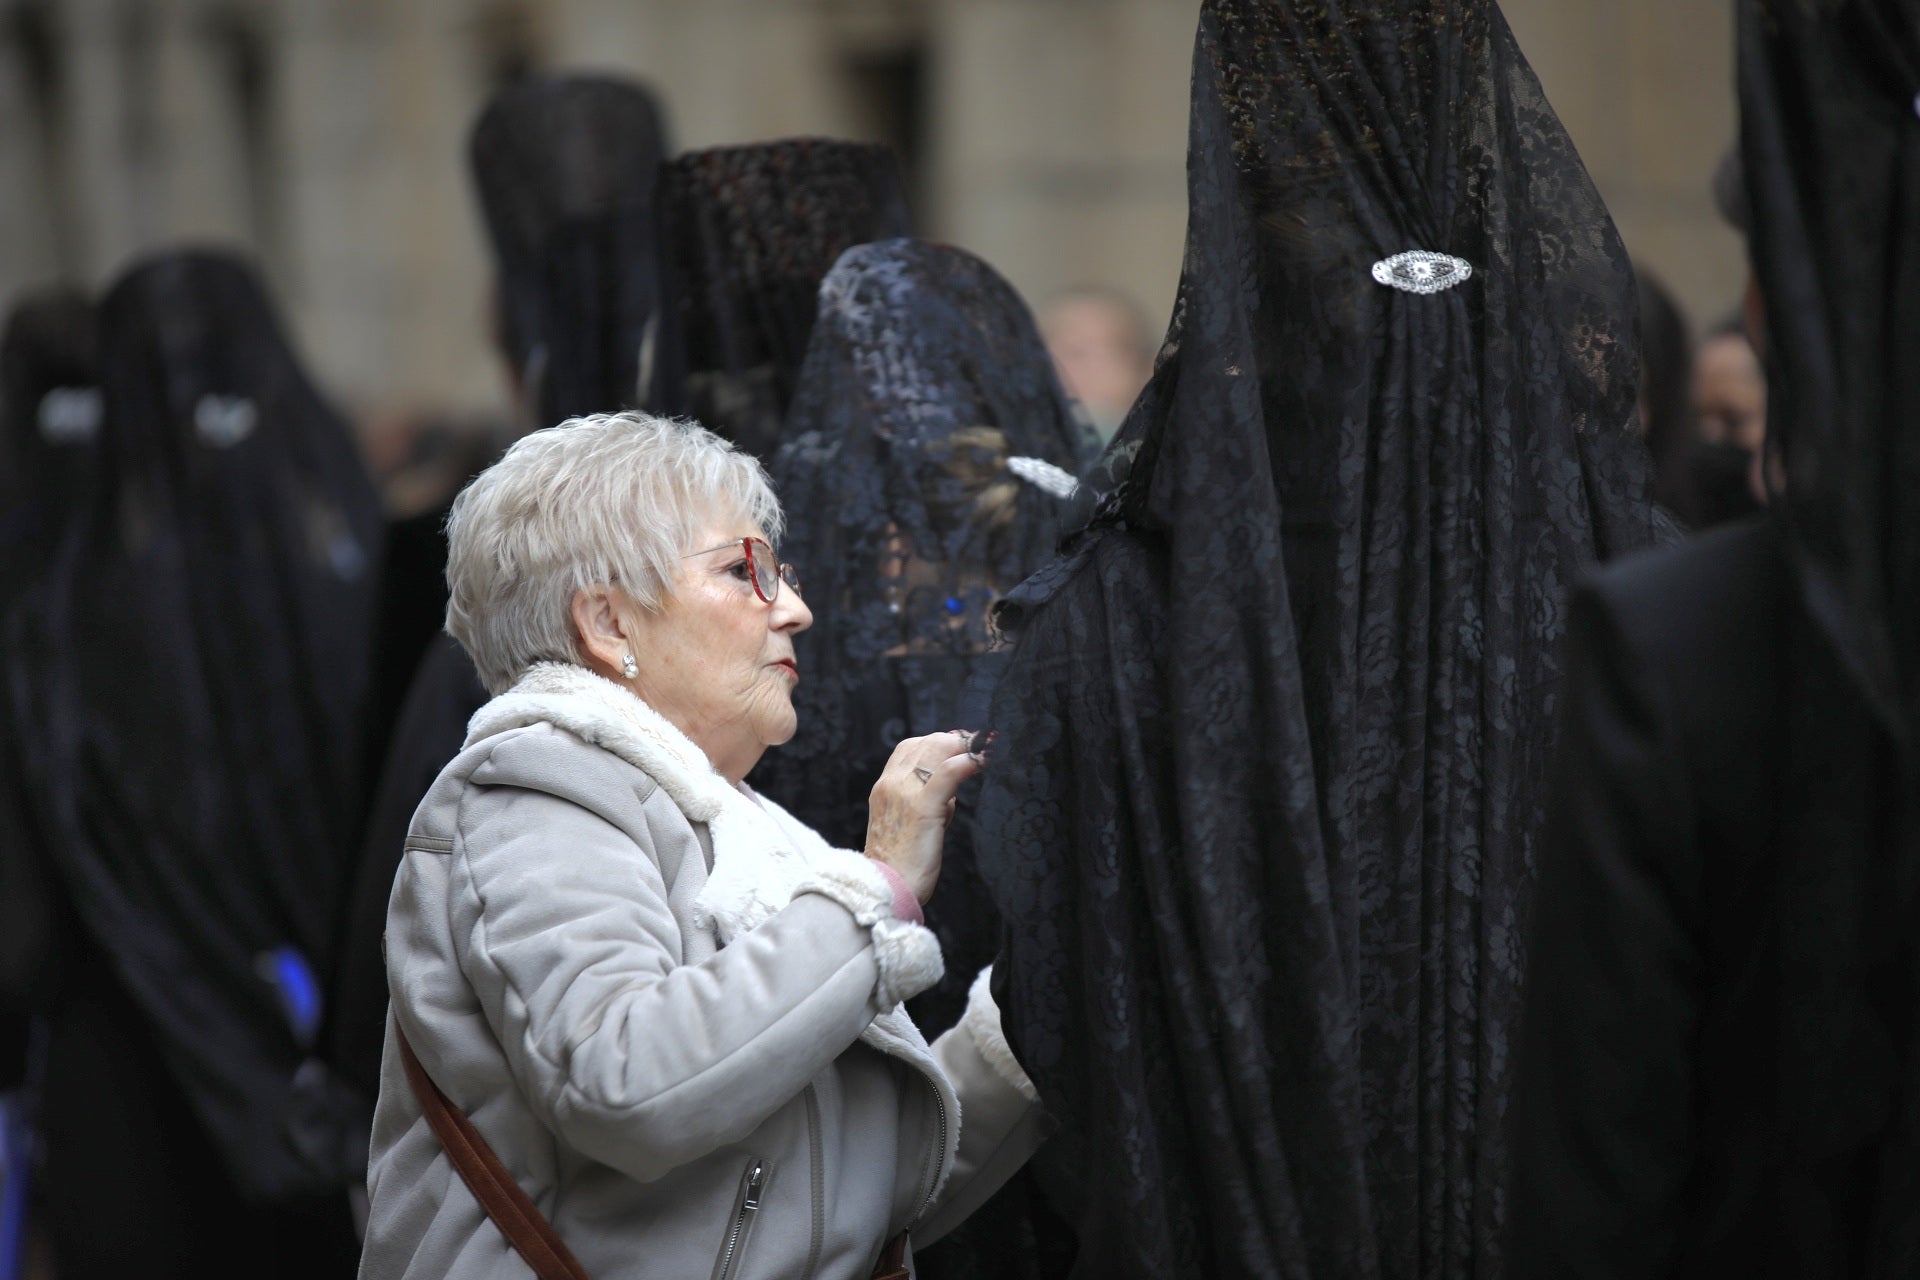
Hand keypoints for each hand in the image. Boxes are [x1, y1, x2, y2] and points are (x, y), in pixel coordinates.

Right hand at [865, 730, 980, 903]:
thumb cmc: (900, 865)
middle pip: (927, 743)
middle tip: (983, 746)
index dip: (938, 742)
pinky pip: (948, 772)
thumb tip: (950, 787)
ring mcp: (905, 793)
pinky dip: (970, 760)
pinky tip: (986, 759)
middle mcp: (891, 785)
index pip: (910, 747)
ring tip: (989, 750)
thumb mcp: (904, 825)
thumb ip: (921, 801)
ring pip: (937, 749)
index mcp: (884, 788)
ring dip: (967, 746)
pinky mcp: (922, 807)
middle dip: (958, 741)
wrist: (885, 890)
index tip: (962, 747)